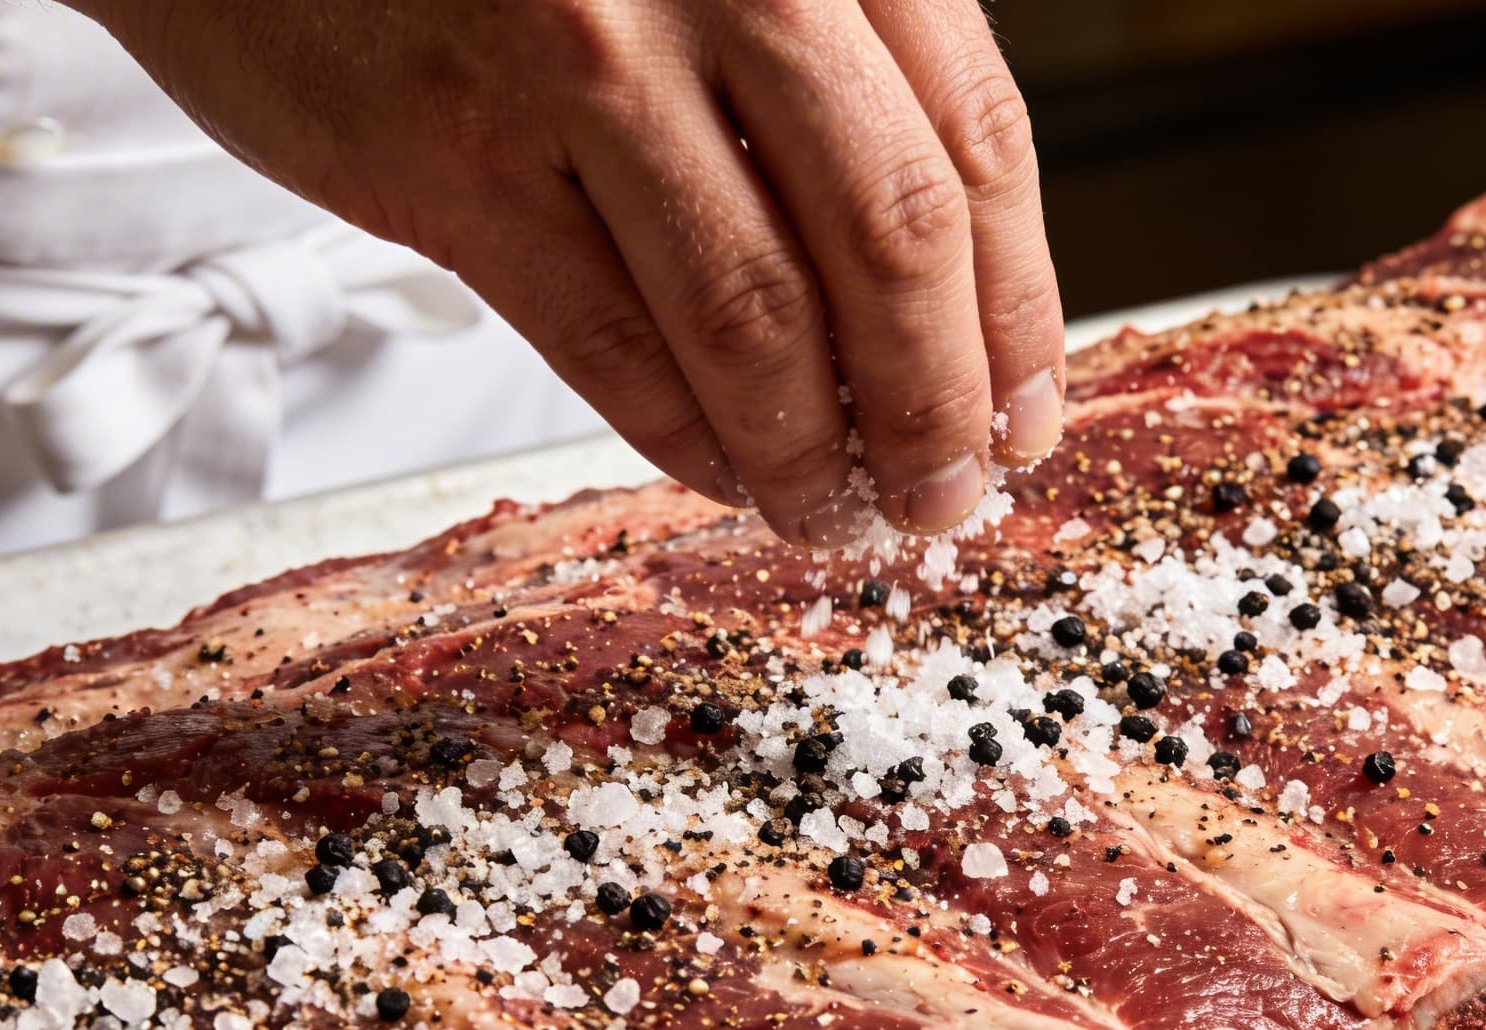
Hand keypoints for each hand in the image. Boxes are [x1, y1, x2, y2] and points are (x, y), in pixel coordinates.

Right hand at [73, 0, 1066, 543]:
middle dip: (940, 403)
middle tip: (949, 495)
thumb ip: (828, 71)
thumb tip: (951, 298)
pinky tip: (723, 473)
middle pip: (892, 238)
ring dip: (813, 449)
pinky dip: (685, 437)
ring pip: (755, 314)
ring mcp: (585, 60)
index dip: (1020, 307)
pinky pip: (611, 345)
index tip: (1026, 411)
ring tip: (839, 513)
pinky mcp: (459, 160)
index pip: (975, 141)